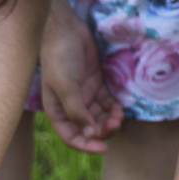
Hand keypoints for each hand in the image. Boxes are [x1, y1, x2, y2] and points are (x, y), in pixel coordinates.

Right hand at [39, 0, 121, 152]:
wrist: (65, 31)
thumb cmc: (60, 59)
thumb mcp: (66, 87)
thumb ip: (77, 112)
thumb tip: (90, 134)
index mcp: (58, 112)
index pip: (72, 137)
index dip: (87, 145)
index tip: (103, 148)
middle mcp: (71, 108)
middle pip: (89, 129)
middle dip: (103, 131)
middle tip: (115, 124)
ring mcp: (84, 97)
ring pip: (100, 118)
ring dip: (110, 121)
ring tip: (119, 116)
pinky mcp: (95, 86)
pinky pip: (106, 104)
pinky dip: (113, 108)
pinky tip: (120, 108)